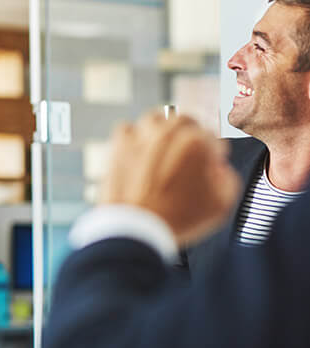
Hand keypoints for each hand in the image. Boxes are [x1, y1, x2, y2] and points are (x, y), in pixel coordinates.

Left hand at [100, 110, 239, 245]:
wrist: (135, 229)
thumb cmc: (177, 220)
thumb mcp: (220, 206)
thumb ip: (228, 179)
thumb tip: (219, 167)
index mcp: (196, 143)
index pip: (211, 136)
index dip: (212, 151)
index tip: (209, 162)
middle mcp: (168, 133)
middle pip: (185, 120)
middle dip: (190, 134)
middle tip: (188, 151)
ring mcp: (141, 136)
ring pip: (156, 118)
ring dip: (162, 129)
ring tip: (163, 148)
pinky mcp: (119, 144)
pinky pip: (128, 128)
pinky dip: (133, 136)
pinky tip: (138, 151)